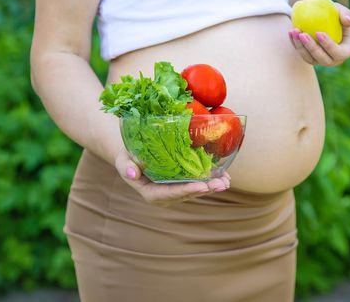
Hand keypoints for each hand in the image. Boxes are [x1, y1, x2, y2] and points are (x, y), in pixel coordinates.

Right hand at [114, 148, 230, 206]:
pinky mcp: (182, 183)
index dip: (186, 191)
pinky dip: (211, 180)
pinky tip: (225, 176)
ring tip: (226, 181)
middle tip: (221, 184)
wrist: (133, 153)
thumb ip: (126, 167)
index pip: (169, 194)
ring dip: (211, 186)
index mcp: (151, 193)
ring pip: (195, 190)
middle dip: (204, 189)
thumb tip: (133, 173)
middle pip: (187, 194)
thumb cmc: (127, 156)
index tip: (201, 187)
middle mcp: (165, 195)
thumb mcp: (122, 160)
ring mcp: (175, 191)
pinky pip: (198, 183)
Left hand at [288, 3, 349, 66]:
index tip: (318, 32)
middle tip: (302, 34)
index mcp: (346, 51)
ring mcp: (321, 61)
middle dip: (311, 47)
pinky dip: (295, 44)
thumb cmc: (336, 14)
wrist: (324, 20)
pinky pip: (301, 54)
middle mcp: (334, 60)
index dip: (328, 45)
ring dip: (300, 46)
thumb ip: (347, 14)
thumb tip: (348, 21)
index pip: (338, 52)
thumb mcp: (342, 11)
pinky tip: (290, 32)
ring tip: (294, 31)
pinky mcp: (310, 58)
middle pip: (322, 59)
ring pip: (309, 58)